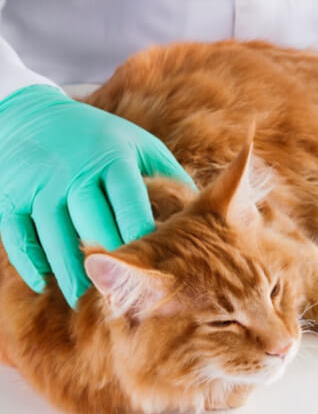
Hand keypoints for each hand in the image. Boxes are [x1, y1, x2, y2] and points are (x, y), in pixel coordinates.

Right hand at [0, 85, 194, 306]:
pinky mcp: (11, 196)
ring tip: (84, 299)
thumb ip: (168, 175)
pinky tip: (44, 283)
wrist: (31, 115)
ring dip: (70, 273)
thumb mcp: (138, 145)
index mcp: (113, 159)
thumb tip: (203, 212)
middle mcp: (75, 172)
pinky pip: (19, 237)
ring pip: (56, 238)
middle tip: (124, 296)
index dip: (142, 238)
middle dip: (110, 264)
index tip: (155, 269)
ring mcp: (40, 185)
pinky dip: (31, 263)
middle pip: (93, 227)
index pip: (130, 204)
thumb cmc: (99, 137)